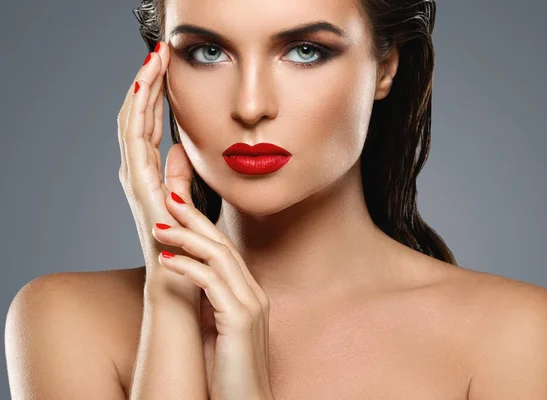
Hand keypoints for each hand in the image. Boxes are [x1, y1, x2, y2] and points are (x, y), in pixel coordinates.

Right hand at [116, 41, 200, 302]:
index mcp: (150, 174)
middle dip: (147, 81)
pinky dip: (138, 113)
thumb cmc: (186, 246)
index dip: (155, 92)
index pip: (148, 123)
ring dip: (142, 88)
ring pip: (132, 122)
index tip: (166, 64)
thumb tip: (179, 148)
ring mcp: (136, 180)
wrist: (180, 282)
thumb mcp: (188, 203)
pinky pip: (135, 142)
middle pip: (136, 116)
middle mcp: (137, 173)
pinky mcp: (141, 189)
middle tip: (158, 50)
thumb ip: (180, 176)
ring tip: (152, 58)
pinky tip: (144, 88)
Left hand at [152, 192, 274, 399]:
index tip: (178, 208)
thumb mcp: (217, 327)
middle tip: (170, 196)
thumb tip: (188, 279)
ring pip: (220, 256)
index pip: (225, 249)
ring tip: (160, 227)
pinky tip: (166, 261)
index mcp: (248, 294)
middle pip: (224, 244)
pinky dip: (188, 267)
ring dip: (187, 237)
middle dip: (195, 217)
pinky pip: (213, 283)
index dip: (202, 225)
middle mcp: (254, 293)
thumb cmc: (227, 372)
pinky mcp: (241, 320)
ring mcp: (251, 305)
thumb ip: (210, 301)